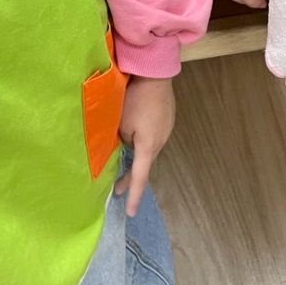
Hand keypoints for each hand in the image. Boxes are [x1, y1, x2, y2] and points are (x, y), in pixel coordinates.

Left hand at [115, 77, 174, 216]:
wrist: (155, 72)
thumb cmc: (135, 97)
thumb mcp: (120, 122)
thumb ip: (121, 140)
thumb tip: (125, 145)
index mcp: (148, 146)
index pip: (139, 177)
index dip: (133, 194)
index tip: (130, 212)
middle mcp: (160, 141)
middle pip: (145, 163)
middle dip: (131, 176)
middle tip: (118, 187)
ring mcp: (166, 129)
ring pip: (150, 149)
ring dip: (138, 155)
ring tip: (124, 154)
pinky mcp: (167, 118)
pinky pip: (154, 136)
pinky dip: (144, 140)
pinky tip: (137, 130)